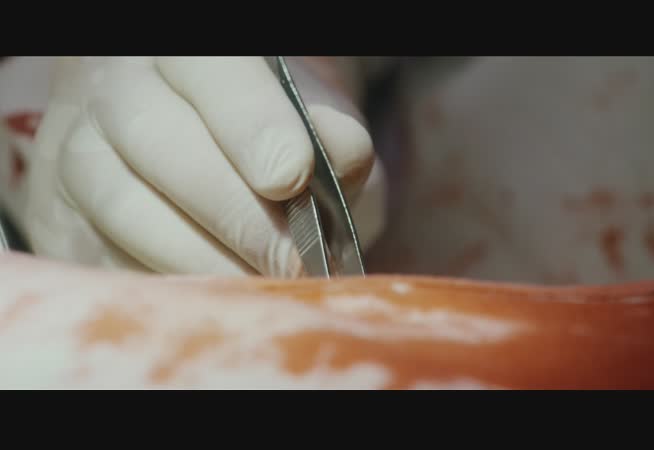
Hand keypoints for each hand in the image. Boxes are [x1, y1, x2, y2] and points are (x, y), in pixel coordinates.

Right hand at [21, 57, 385, 276]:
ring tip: (263, 285)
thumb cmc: (253, 127)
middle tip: (293, 261)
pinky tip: (217, 296)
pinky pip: (103, 259)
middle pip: (159, 142)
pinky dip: (166, 287)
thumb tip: (342, 153)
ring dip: (203, 260)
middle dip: (235, 213)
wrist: (174, 137)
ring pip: (123, 207)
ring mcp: (76, 154)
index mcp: (185, 52)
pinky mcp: (57, 218)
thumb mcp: (298, 112)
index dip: (252, 125)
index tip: (291, 177)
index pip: (213, 74)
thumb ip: (325, 125)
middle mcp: (117, 90)